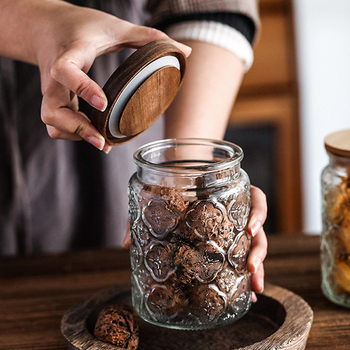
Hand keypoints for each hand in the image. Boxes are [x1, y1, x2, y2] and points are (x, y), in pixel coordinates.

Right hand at [36, 2, 190, 152]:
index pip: (65, 71)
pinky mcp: (55, 100)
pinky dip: (73, 134)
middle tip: (102, 139)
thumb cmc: (81, 27)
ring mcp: (52, 91)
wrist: (46, 27)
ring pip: (51, 122)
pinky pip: (56, 124)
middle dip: (76, 128)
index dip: (82, 89)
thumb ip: (147, 37)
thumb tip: (185, 51)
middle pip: (51, 110)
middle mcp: (55, 78)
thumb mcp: (114, 27)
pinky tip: (95, 137)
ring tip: (101, 140)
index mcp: (69, 53)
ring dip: (75, 135)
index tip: (104, 104)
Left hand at [124, 185, 267, 301]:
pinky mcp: (228, 240)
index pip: (255, 198)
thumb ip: (143, 213)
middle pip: (257, 229)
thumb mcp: (158, 191)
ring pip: (254, 246)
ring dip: (257, 267)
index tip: (250, 229)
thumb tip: (126, 242)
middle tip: (251, 268)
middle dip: (258, 251)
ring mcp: (233, 227)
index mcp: (228, 193)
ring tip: (254, 288)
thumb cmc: (173, 182)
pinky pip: (242, 256)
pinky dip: (245, 275)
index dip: (258, 212)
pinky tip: (245, 293)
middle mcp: (235, 210)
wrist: (178, 174)